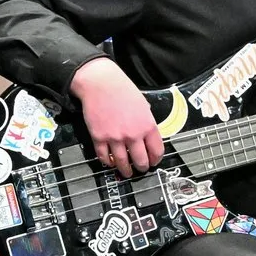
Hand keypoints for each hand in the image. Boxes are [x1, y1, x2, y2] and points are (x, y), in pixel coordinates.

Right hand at [71, 57, 163, 178]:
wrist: (100, 83)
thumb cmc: (122, 90)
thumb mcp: (143, 105)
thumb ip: (146, 123)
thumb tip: (148, 136)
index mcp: (147, 126)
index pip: (157, 151)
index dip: (156, 160)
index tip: (153, 162)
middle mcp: (133, 134)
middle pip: (141, 161)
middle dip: (142, 168)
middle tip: (140, 169)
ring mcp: (115, 138)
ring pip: (123, 163)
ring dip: (126, 170)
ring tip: (127, 172)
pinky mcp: (99, 138)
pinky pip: (104, 157)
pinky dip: (108, 162)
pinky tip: (110, 162)